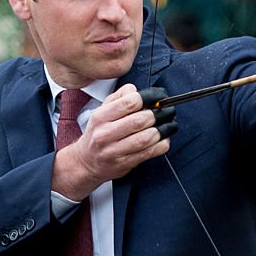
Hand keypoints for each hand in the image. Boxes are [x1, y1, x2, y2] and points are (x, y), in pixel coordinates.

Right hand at [51, 84, 175, 200]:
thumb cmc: (98, 133)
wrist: (87, 161)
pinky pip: (148, 153)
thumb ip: (119, 97)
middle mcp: (105, 133)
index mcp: (101, 116)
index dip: (150, 98)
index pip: (130, 102)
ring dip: (162, 130)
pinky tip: (163, 139)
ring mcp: (114, 151)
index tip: (160, 97)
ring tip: (168, 125)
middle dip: (158, 114)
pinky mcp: (124, 164)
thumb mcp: (102, 111)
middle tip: (167, 112)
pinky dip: (161, 145)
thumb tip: (137, 90)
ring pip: (146, 138)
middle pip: (140, 120)